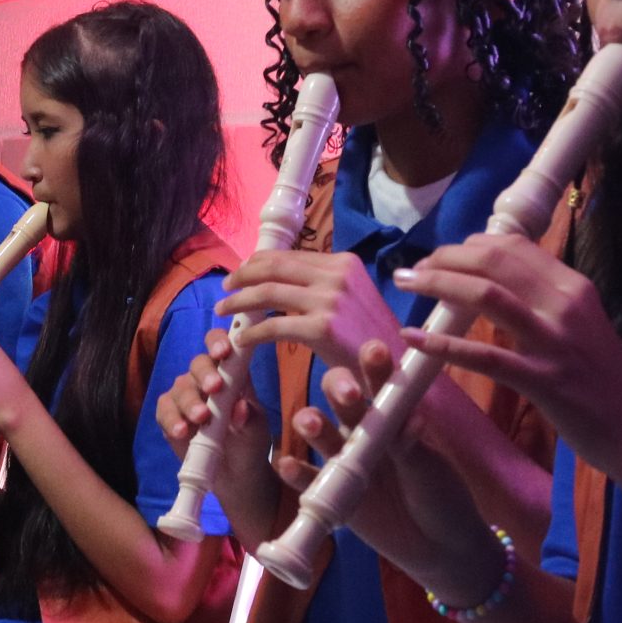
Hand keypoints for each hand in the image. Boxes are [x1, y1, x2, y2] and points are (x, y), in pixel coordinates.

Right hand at [157, 327, 278, 515]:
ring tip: (201, 418)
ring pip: (180, 387)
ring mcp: (185, 397)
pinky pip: (164, 411)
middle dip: (205, 373)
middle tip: (214, 388)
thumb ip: (249, 417)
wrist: (236, 475)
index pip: (221, 346)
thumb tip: (240, 407)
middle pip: (198, 364)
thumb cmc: (250, 443)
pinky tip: (182, 431)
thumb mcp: (256, 430)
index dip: (219, 342)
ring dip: (190, 400)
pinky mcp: (170, 417)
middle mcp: (204, 379)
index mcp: (230, 373)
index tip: (224, 352)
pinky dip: (172, 419)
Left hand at [216, 249, 404, 371]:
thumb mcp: (351, 297)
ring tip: (224, 310)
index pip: (288, 255)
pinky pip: (273, 326)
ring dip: (239, 300)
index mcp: (343, 262)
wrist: (398, 367)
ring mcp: (330, 300)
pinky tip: (243, 339)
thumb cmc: (371, 336)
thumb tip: (282, 278)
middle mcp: (337, 275)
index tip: (241, 273)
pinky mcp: (323, 329)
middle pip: (273, 267)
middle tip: (225, 288)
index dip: (258, 263)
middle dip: (242, 276)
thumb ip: (322, 284)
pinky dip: (252, 333)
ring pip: (268, 292)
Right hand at [281, 341, 510, 603]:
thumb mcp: (430, 469)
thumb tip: (408, 419)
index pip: (379, 383)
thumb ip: (411, 447)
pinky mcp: (331, 495)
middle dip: (339, 390)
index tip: (374, 350)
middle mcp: (364, 431)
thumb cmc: (442, 497)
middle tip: (346, 393)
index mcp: (392, 416)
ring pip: (321, 434)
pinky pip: (308, 481)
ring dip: (312, 424)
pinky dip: (295, 473)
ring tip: (310, 424)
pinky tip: (287, 464)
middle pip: (342, 400)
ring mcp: (345, 462)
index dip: (374, 366)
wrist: (439, 549)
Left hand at [390, 234, 621, 469]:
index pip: (514, 247)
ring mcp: (554, 342)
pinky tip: (413, 341)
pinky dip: (444, 346)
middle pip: (495, 260)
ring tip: (407, 283)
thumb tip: (497, 283)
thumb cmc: (605, 382)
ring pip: (487, 295)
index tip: (443, 256)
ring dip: (440, 283)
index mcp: (573, 287)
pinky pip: (485, 357)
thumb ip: (545, 303)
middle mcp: (565, 304)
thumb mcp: (580, 327)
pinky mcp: (544, 381)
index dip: (470, 245)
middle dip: (447, 257)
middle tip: (415, 268)